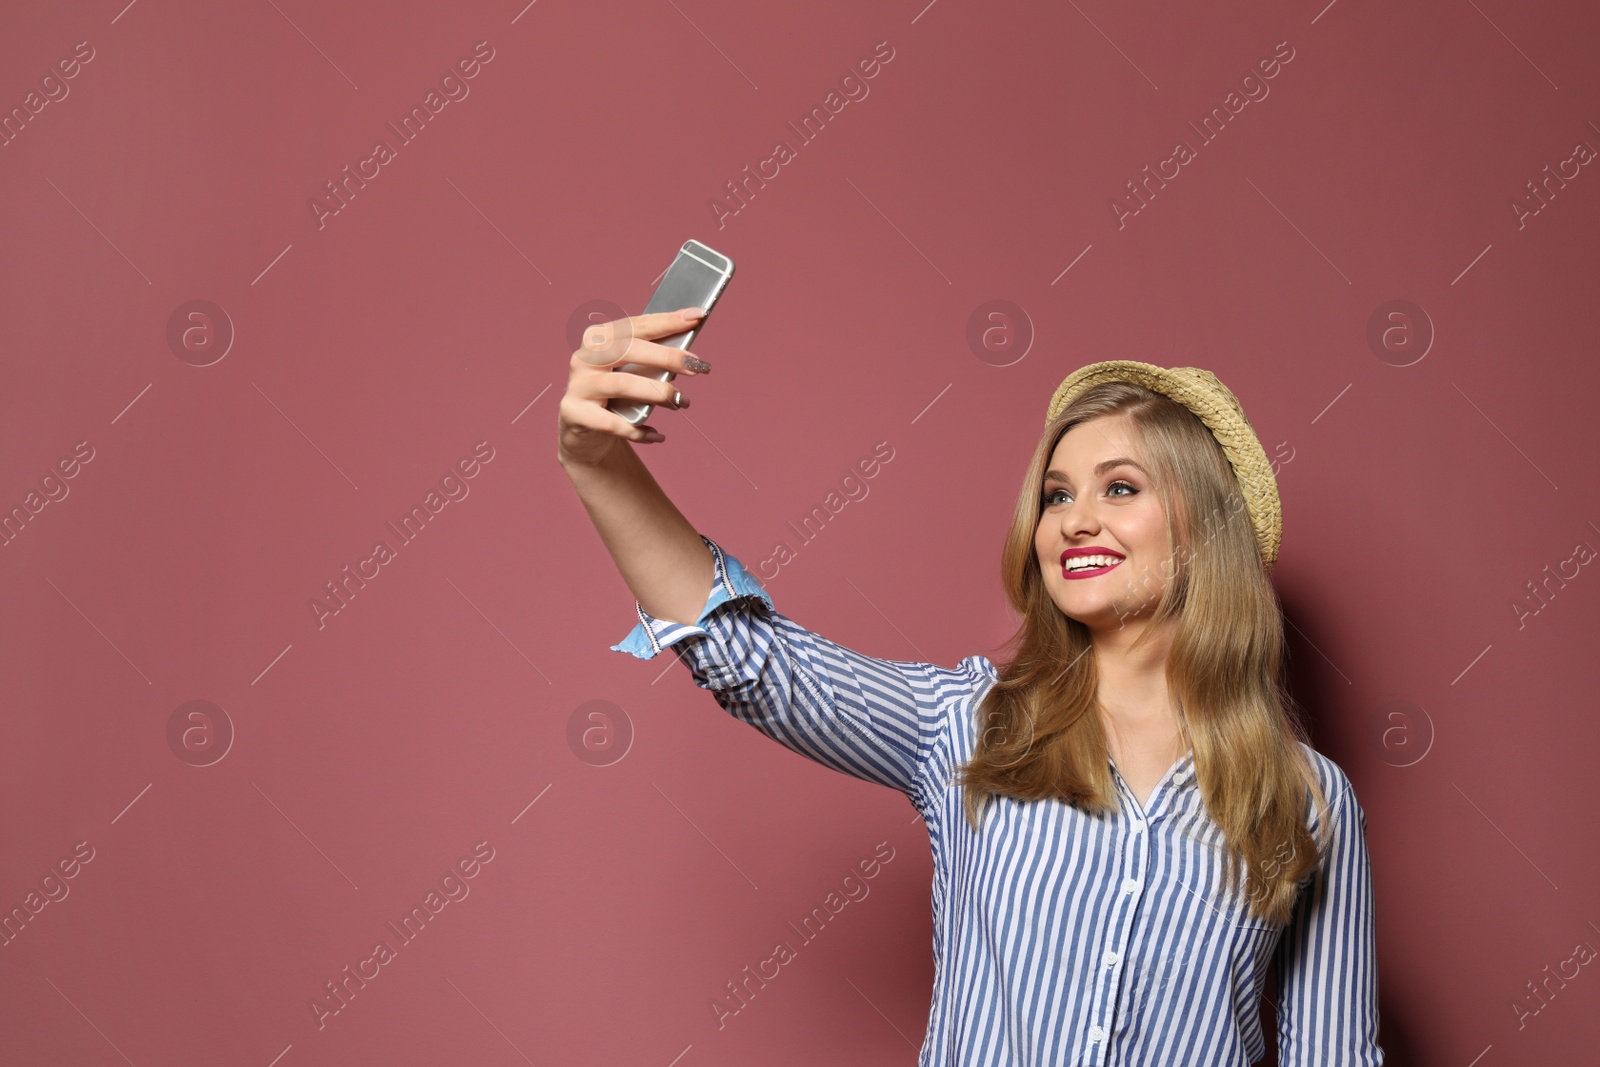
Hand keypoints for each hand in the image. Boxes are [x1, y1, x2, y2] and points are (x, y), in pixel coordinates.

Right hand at [556, 307, 710, 465]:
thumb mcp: (632, 373)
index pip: (636, 325)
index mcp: (599, 338)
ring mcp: (578, 385)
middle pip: (628, 350)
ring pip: (622, 384)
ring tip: (681, 402)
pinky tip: (656, 435)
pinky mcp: (575, 413)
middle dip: (667, 356)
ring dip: (658, 393)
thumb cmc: (615, 395)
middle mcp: (584, 357)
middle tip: (698, 367)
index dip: (667, 320)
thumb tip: (688, 357)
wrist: (584, 430)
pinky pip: (612, 423)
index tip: (696, 317)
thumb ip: (652, 360)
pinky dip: (638, 431)